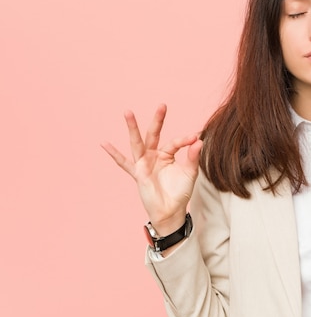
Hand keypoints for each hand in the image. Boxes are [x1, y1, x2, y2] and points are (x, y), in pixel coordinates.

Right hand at [101, 104, 202, 234]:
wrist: (171, 211)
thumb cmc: (180, 192)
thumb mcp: (190, 173)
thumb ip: (192, 157)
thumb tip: (199, 140)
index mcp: (166, 154)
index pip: (175, 143)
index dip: (184, 141)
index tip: (194, 137)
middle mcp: (154, 156)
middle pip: (154, 134)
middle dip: (158, 120)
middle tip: (163, 105)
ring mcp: (144, 164)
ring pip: (137, 143)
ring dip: (133, 128)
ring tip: (128, 112)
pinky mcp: (138, 174)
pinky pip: (124, 163)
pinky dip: (114, 154)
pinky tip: (104, 143)